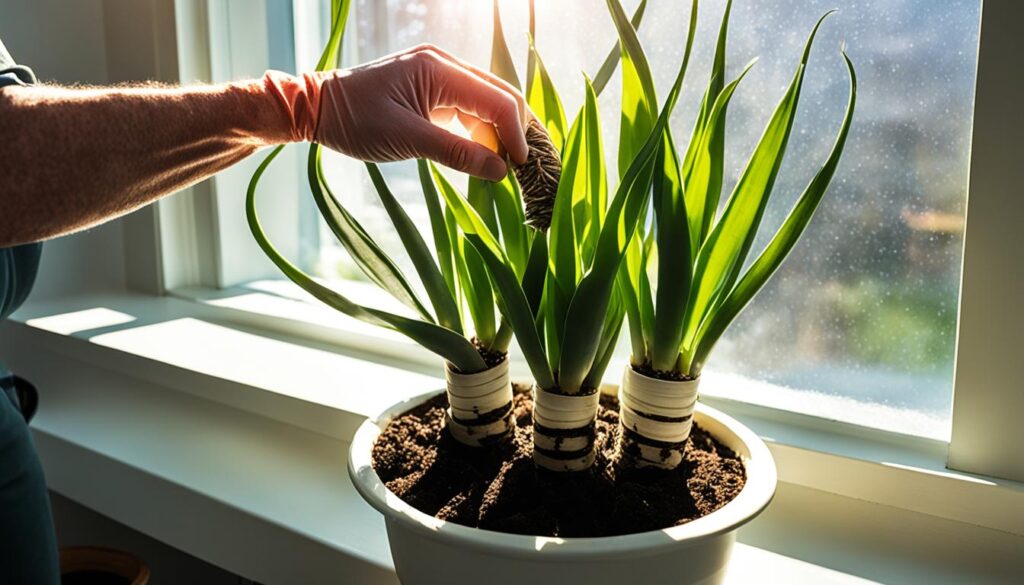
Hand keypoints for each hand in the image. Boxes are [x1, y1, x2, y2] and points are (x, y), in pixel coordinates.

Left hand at [265, 44, 528, 180]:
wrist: (317, 109)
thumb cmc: (355, 121)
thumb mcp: (406, 140)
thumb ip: (456, 153)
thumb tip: (500, 171)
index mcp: (438, 68)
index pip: (496, 99)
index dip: (515, 133)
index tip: (521, 167)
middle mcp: (444, 65)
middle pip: (498, 96)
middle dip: (515, 130)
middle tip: (524, 168)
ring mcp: (439, 76)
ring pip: (486, 104)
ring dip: (497, 134)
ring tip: (503, 167)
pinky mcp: (433, 91)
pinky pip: (468, 110)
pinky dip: (479, 133)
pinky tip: (482, 156)